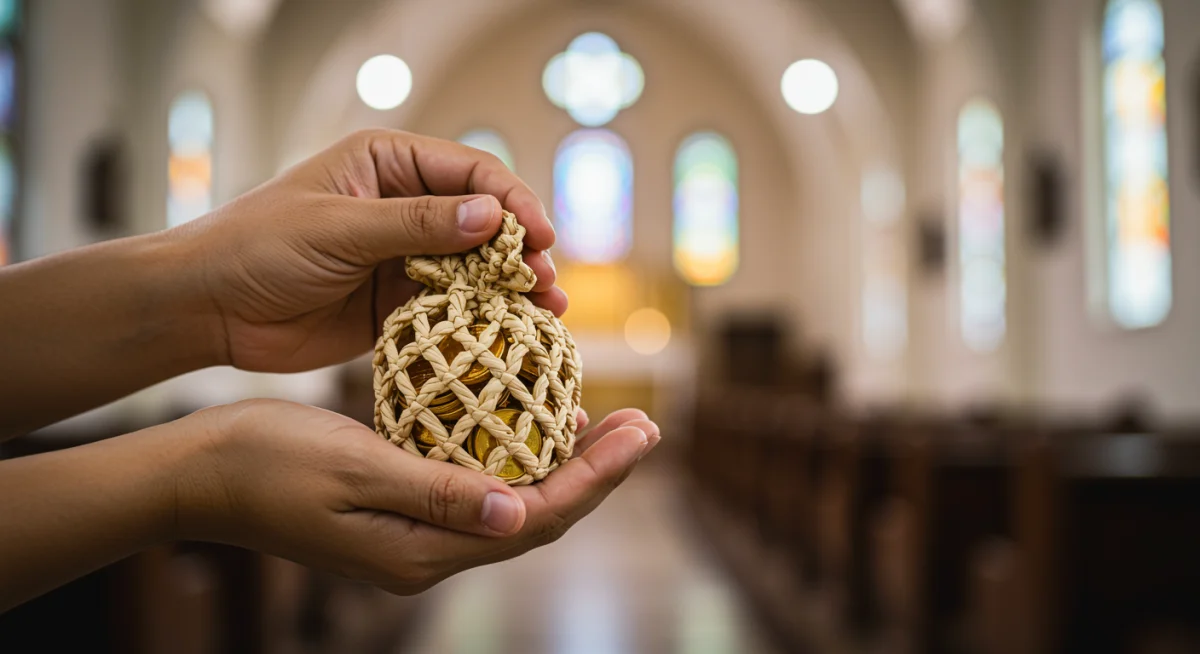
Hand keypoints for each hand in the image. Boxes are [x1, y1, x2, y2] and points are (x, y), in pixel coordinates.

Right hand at [178, 401, 659, 593]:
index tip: (640, 433)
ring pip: (513, 504)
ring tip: (609, 425)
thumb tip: (518, 510)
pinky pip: (479, 489)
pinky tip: (534, 425)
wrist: (200, 475)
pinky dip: (516, 457)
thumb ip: (436, 492)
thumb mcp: (354, 469)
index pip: (534, 519)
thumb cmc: (267, 463)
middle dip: (596, 473)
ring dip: (564, 466)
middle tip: (644, 424)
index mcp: (420, 552)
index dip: (595, 478)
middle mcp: (427, 553)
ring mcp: (415, 536)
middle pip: (536, 516)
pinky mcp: (402, 511)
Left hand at [179, 129, 566, 373]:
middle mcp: (402, 205)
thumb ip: (416, 224)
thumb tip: (491, 217)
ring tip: (546, 310)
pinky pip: (450, 309)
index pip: (469, 172)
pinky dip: (480, 321)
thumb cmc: (258, 247)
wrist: (208, 309)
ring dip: (509, 289)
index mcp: (387, 163)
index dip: (511, 201)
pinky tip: (510, 334)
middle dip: (519, 250)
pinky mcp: (395, 304)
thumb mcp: (339, 228)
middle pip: (481, 222)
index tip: (540, 237)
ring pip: (473, 268)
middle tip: (547, 282)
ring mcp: (401, 256)